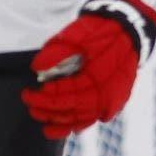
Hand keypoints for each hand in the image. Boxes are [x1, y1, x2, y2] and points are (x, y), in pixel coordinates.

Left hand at [23, 0, 155, 138]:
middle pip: (72, 111)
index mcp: (97, 77)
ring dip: (63, 123)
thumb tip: (37, 67)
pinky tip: (70, 127)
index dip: (43, 99)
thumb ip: (56, 51)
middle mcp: (107, 93)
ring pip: (84, 119)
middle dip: (48, 111)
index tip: (28, 94)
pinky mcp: (116, 99)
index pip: (64, 96)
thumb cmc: (99, 30)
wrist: (127, 28)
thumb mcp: (76, 34)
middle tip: (31, 105)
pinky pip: (96, 117)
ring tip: (45, 125)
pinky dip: (81, 123)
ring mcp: (113, 98)